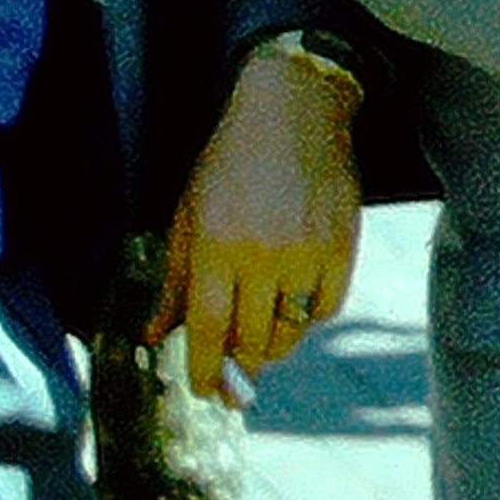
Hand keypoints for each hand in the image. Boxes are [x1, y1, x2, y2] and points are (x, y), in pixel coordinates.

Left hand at [157, 40, 367, 400]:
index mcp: (216, 245)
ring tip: (263, 336)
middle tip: (234, 375)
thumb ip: (175, 282)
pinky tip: (295, 302)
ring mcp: (308, 250)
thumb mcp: (188, 215)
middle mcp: (263, 253)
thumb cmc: (230, 163)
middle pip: (252, 341)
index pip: (207, 330)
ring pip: (291, 332)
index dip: (202, 370)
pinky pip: (327, 308)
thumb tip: (154, 336)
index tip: (203, 391)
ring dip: (274, 345)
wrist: (295, 109)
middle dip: (239, 366)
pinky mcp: (344, 245)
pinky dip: (310, 316)